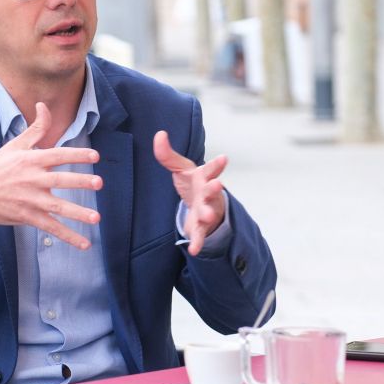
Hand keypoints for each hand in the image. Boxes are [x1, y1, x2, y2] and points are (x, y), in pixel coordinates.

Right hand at [0, 102, 101, 248]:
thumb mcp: (15, 145)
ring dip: (77, 214)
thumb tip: (43, 105)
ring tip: (96, 218)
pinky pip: (51, 228)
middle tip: (98, 183)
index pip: (57, 155)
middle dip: (80, 182)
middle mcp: (32, 180)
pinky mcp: (27, 216)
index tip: (95, 157)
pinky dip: (68, 236)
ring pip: (57, 208)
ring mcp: (30, 200)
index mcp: (31, 160)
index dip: (76, 155)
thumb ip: (35, 128)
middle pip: (59, 181)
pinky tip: (84, 243)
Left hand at [153, 130, 226, 255]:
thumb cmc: (193, 183)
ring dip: (208, 214)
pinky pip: (200, 234)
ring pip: (209, 212)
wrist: (201, 204)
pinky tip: (193, 249)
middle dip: (214, 188)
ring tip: (206, 216)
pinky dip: (197, 241)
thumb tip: (159, 134)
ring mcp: (207, 209)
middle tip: (217, 185)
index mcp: (204, 177)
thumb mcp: (180, 168)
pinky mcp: (201, 226)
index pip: (211, 169)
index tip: (224, 158)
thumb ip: (168, 154)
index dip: (217, 164)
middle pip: (212, 190)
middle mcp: (208, 193)